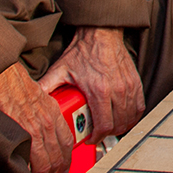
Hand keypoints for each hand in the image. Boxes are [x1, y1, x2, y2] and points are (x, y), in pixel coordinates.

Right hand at [0, 62, 74, 172]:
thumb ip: (39, 110)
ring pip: (45, 163)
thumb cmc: (11, 79)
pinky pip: (29, 162)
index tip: (63, 167)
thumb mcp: (35, 93)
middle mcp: (47, 123)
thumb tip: (35, 123)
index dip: (66, 157)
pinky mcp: (20, 135)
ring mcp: (35, 131)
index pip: (67, 140)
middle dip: (54, 172)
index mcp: (52, 112)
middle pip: (58, 156)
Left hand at [39, 26, 143, 143]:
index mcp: (98, 91)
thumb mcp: (60, 69)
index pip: (104, 125)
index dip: (97, 138)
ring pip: (130, 118)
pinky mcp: (135, 82)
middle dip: (108, 134)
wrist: (102, 33)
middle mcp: (117, 90)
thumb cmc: (82, 51)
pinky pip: (139, 107)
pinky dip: (133, 116)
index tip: (90, 139)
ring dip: (121, 126)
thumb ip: (46, 85)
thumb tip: (32, 99)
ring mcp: (128, 86)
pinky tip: (124, 117)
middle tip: (98, 134)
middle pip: (118, 125)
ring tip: (110, 127)